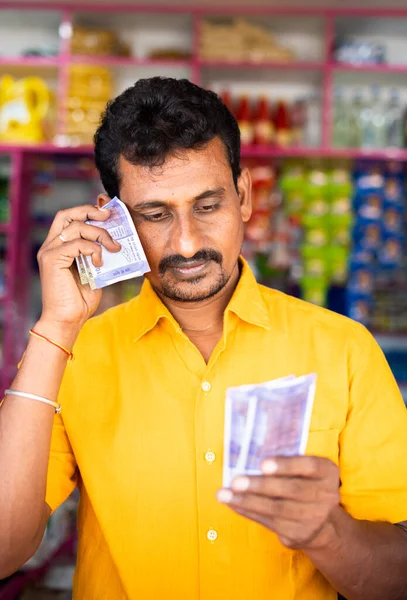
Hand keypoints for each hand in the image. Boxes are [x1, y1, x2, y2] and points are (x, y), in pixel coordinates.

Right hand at [37, 205, 120, 329]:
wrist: (67, 321)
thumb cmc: (80, 300)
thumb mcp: (95, 272)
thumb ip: (99, 255)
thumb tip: (117, 241)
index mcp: (59, 246)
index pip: (70, 218)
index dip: (88, 211)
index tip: (108, 213)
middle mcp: (50, 245)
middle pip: (68, 214)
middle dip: (90, 211)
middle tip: (110, 216)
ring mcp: (49, 251)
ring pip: (76, 227)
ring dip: (100, 234)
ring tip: (114, 248)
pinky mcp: (52, 259)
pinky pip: (77, 244)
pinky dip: (93, 249)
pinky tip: (100, 261)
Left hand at [217, 456, 339, 549]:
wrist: (320, 522)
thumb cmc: (302, 482)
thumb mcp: (303, 468)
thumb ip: (286, 459)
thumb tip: (250, 451)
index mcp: (328, 472)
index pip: (310, 466)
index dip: (286, 465)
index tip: (263, 464)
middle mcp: (327, 495)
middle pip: (292, 490)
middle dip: (261, 485)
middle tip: (236, 481)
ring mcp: (314, 518)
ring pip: (278, 509)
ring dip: (248, 501)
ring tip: (224, 494)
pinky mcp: (299, 534)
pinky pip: (270, 522)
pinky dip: (248, 512)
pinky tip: (233, 504)